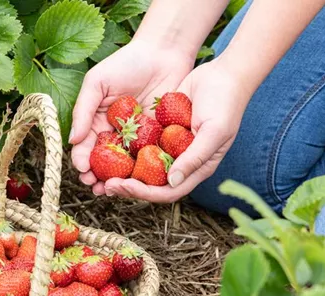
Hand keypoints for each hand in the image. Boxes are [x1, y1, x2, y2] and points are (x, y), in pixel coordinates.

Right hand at [69, 39, 193, 195]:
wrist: (164, 53)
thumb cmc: (127, 62)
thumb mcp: (97, 82)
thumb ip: (83, 110)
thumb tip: (72, 140)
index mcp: (96, 121)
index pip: (85, 146)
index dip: (82, 160)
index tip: (83, 170)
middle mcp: (114, 133)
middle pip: (103, 162)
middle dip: (98, 176)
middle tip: (97, 187)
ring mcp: (136, 138)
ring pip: (124, 165)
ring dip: (118, 180)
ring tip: (114, 189)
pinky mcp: (156, 139)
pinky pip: (147, 158)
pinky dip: (142, 171)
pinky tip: (139, 180)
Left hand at [102, 60, 248, 202]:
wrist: (224, 73)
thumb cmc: (226, 103)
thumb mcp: (213, 132)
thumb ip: (194, 158)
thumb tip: (172, 181)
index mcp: (195, 169)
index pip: (166, 191)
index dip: (142, 193)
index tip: (120, 186)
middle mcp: (180, 162)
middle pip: (150, 183)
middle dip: (126, 186)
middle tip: (102, 184)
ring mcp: (170, 146)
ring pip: (142, 165)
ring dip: (122, 170)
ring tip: (98, 171)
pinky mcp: (161, 130)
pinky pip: (140, 143)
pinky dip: (125, 147)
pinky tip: (106, 145)